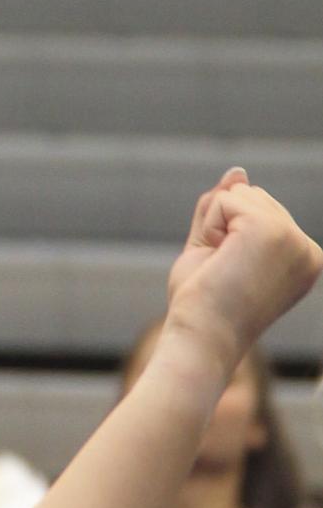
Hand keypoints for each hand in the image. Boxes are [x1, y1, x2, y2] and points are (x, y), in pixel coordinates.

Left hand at [164, 168, 322, 371]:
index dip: (227, 238)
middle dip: (221, 229)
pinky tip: (218, 258)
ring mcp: (293, 237)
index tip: (231, 276)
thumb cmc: (202, 305)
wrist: (200, 336)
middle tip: (222, 273)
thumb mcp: (213, 249)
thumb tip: (238, 171)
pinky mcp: (271, 229)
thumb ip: (225, 211)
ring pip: (238, 195)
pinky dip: (208, 228)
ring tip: (222, 268)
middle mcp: (308, 247)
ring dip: (214, 229)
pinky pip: (224, 200)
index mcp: (304, 256)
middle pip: (251, 198)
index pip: (258, 213)